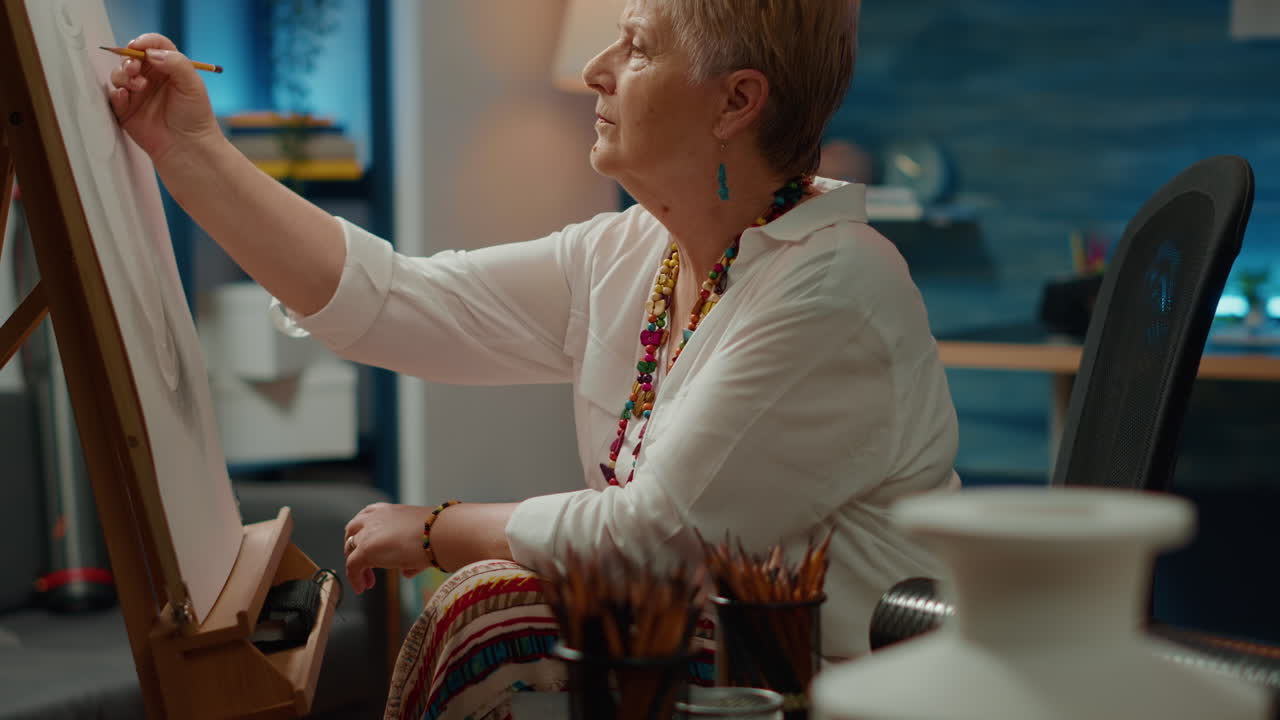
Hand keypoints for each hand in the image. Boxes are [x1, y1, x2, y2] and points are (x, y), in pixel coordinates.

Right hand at [106, 33, 222, 162]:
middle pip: (131, 57)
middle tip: (135, 68)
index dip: (145, 42)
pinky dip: (116, 93)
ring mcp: (137, 93)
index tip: (138, 46)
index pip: (154, 45)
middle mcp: (151, 77)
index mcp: (168, 67)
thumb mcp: (193, 85)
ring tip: (138, 86)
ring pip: (119, 74)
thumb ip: (176, 63)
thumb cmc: (195, 115)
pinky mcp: (126, 110)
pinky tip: (124, 96)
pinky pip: (113, 96)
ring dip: (123, 75)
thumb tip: (151, 53)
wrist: (188, 147)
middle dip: (129, 59)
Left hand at [343, 503, 431, 593]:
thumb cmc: (440, 534)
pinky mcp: (366, 549)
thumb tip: (407, 572)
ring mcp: (369, 532)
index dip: (363, 531)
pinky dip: (354, 578)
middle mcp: (376, 517)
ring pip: (350, 548)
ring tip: (366, 580)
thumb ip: (410, 557)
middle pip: (352, 530)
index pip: (367, 515)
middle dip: (354, 547)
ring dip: (355, 564)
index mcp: (389, 510)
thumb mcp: (421, 541)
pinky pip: (352, 566)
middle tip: (363, 564)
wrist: (443, 534)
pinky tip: (362, 588)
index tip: (366, 543)